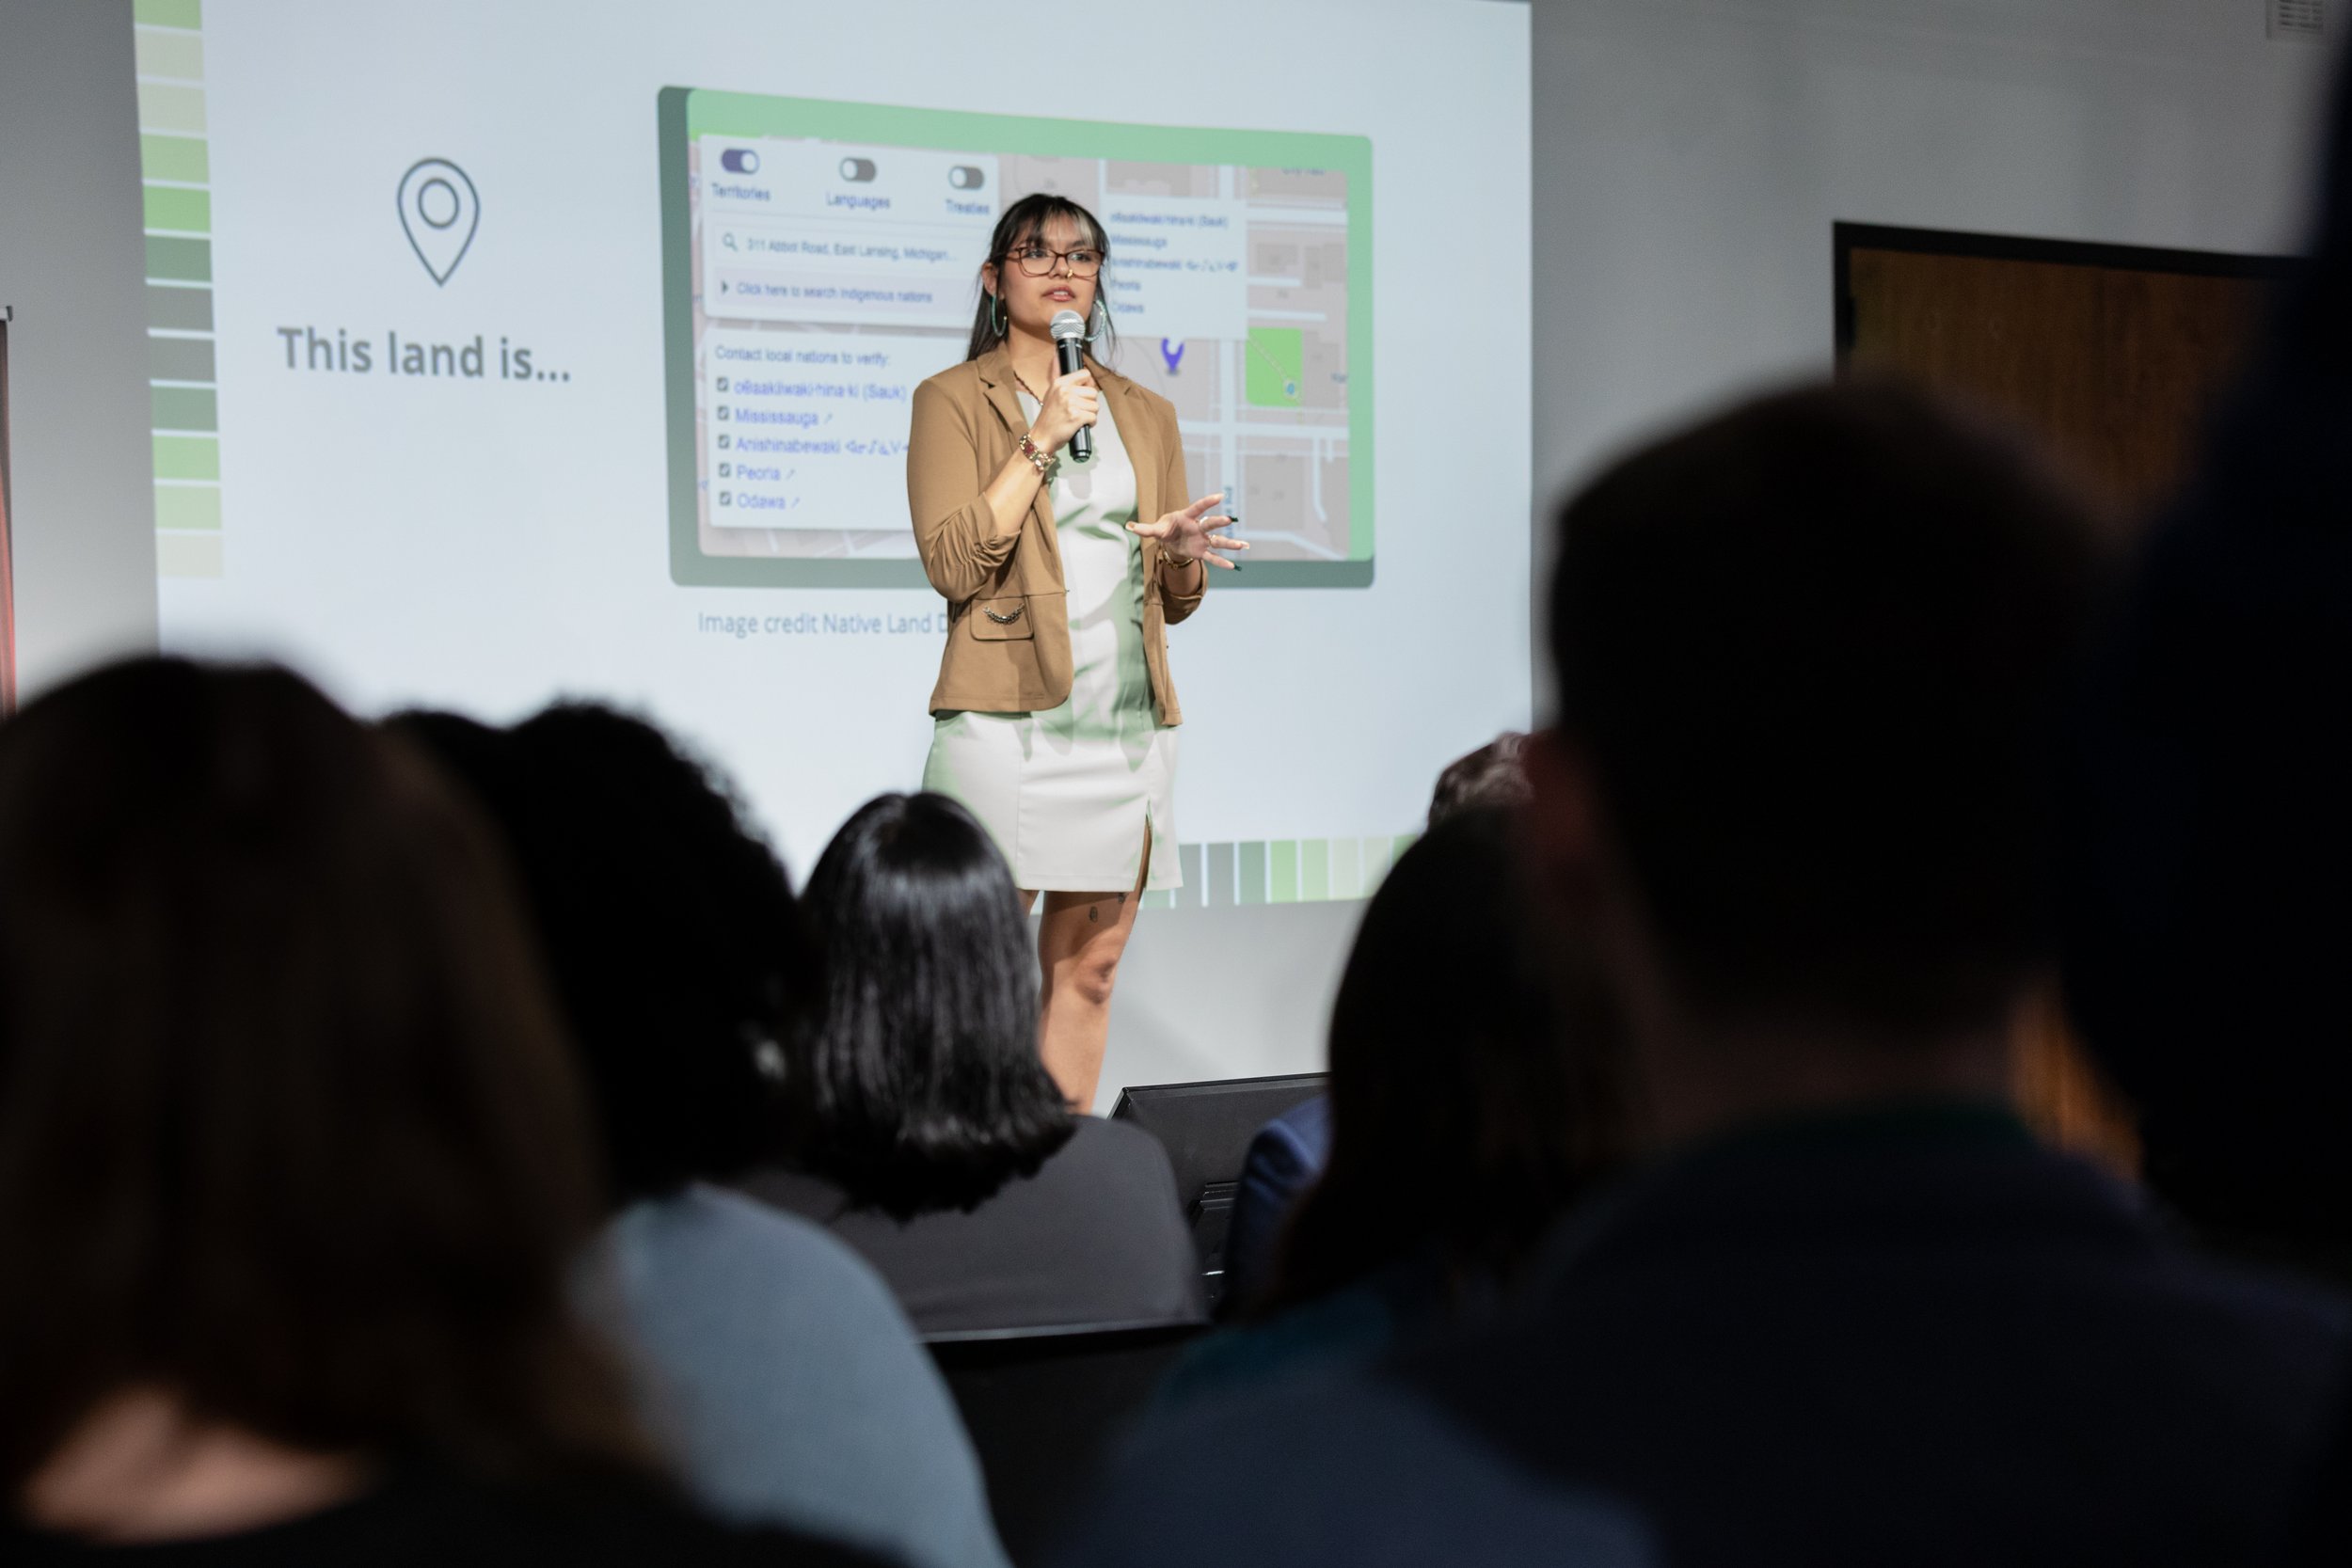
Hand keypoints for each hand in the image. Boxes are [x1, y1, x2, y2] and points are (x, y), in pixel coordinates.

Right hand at [1029, 369, 1098, 452]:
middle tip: (1080, 410)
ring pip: (1095, 406)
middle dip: (1090, 403)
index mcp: (1060, 383)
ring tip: (1079, 418)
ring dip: (1091, 414)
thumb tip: (1061, 358)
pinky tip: (1081, 425)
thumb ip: (1061, 379)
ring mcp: (1071, 403)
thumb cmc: (1048, 418)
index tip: (1084, 394)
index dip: (1088, 385)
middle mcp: (1065, 391)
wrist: (1042, 436)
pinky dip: (1091, 423)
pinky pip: (1094, 417)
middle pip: (1093, 392)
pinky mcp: (1076, 416)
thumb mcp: (1051, 393)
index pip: (1085, 374)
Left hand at [1129, 493, 1249, 569]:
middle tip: (1227, 519)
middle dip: (1218, 522)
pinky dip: (1222, 562)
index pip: (1198, 507)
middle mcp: (1198, 527)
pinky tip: (1234, 566)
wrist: (1171, 541)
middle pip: (1209, 524)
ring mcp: (1202, 540)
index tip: (1220, 495)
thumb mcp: (1155, 529)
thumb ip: (1145, 528)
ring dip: (1230, 543)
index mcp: (1187, 517)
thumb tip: (1128, 526)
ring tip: (1244, 545)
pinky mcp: (1202, 552)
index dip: (1208, 502)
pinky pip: (1213, 557)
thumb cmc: (1165, 529)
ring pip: (1218, 541)